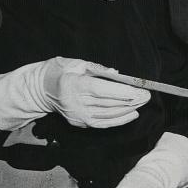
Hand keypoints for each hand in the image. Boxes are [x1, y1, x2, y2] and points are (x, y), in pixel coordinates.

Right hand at [0, 56, 150, 131]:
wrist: (40, 89)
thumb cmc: (61, 70)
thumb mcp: (76, 63)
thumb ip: (97, 68)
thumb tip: (117, 75)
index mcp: (73, 84)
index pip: (102, 90)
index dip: (122, 92)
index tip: (139, 90)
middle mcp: (75, 103)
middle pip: (107, 104)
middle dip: (130, 101)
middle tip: (147, 96)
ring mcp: (77, 115)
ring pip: (107, 115)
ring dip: (128, 110)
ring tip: (142, 102)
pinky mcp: (79, 123)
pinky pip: (103, 124)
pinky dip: (119, 120)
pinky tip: (132, 114)